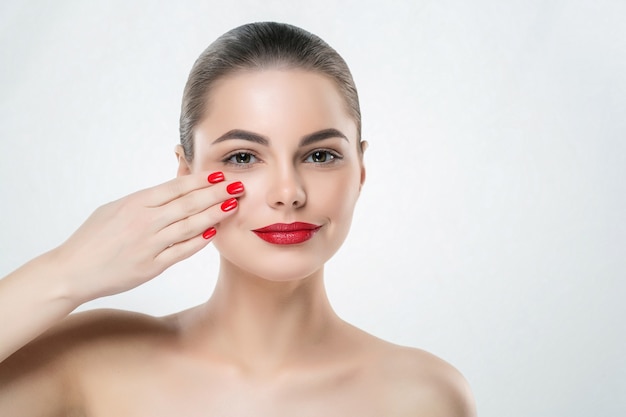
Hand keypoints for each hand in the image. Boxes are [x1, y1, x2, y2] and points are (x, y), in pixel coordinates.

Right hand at [52, 171, 242, 301]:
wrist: (72, 271)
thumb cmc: (92, 238)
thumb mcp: (114, 210)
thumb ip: (143, 202)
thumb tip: (170, 193)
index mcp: (135, 204)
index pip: (175, 187)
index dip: (201, 180)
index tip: (220, 174)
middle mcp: (144, 222)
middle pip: (188, 204)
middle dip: (216, 194)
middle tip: (237, 185)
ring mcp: (149, 245)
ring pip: (190, 226)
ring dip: (214, 214)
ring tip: (233, 206)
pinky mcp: (152, 266)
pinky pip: (181, 251)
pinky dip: (199, 242)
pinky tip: (214, 232)